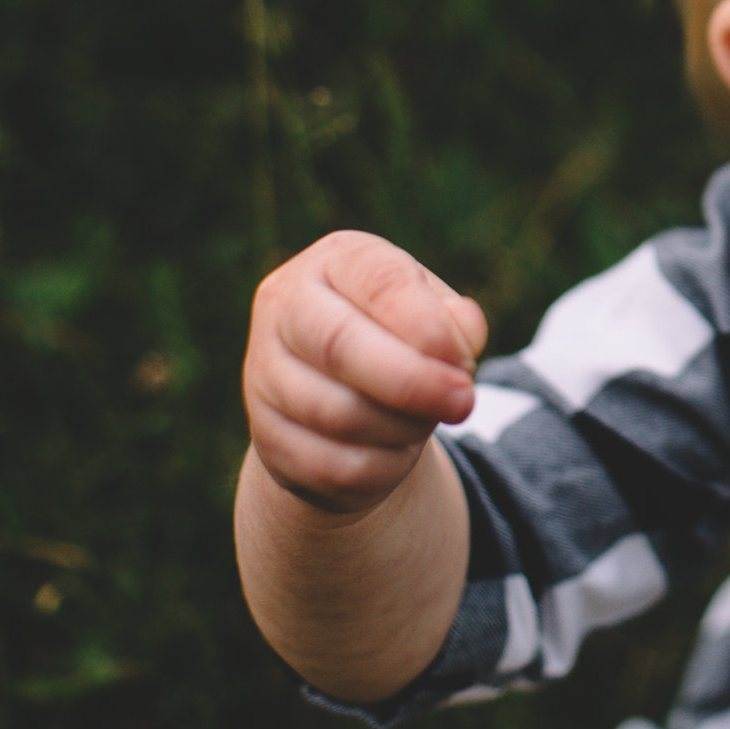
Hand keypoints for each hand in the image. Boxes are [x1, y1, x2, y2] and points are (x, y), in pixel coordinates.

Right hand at [242, 231, 487, 516]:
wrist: (345, 401)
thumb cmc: (401, 340)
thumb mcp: (435, 316)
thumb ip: (457, 322)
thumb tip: (463, 333)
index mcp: (336, 261)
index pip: (380, 282)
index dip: (428, 326)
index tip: (466, 362)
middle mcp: (285, 308)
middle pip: (338, 345)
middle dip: (412, 381)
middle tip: (463, 402)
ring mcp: (264, 375)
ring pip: (335, 413)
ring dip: (402, 426)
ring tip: (429, 421)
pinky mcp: (266, 438)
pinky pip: (329, 465)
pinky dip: (380, 468)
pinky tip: (398, 453)